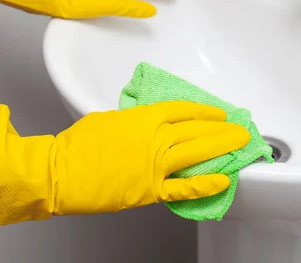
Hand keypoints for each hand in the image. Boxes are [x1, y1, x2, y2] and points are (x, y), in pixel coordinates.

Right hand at [0, 101, 249, 229]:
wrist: (60, 172)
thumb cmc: (79, 143)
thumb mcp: (109, 119)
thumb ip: (134, 121)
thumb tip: (144, 125)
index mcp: (145, 117)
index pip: (184, 111)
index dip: (205, 112)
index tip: (218, 114)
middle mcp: (156, 138)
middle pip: (197, 131)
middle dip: (222, 130)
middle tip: (240, 130)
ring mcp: (156, 164)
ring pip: (197, 154)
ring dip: (221, 149)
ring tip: (239, 146)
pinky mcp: (151, 189)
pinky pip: (185, 187)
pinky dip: (205, 185)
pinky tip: (223, 181)